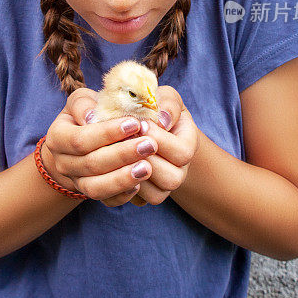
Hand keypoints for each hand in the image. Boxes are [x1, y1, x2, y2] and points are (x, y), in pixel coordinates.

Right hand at [42, 88, 160, 206]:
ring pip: (97, 188)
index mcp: (58, 137)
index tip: (134, 124)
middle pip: (91, 164)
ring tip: (148, 167)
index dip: (107, 133)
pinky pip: (108, 200)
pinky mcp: (93, 194)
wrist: (83, 138)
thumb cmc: (87, 113)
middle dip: (122, 154)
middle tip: (150, 144)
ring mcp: (77, 182)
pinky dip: (124, 194)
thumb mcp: (82, 100)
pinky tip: (141, 182)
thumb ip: (84, 104)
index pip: (80, 139)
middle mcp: (63, 163)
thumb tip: (92, 117)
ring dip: (123, 178)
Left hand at [83, 85, 199, 205]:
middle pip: (171, 178)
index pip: (182, 152)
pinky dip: (121, 186)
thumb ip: (167, 103)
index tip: (138, 124)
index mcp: (188, 145)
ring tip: (115, 152)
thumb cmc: (154, 107)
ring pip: (154, 194)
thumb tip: (161, 119)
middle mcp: (179, 171)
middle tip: (123, 140)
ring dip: (132, 173)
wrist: (139, 125)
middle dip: (144, 158)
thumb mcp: (164, 97)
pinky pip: (134, 200)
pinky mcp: (142, 197)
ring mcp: (162, 187)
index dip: (159, 139)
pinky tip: (109, 166)